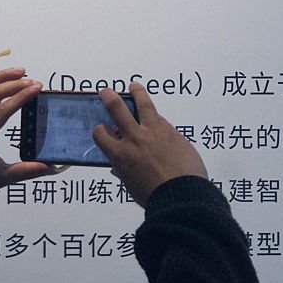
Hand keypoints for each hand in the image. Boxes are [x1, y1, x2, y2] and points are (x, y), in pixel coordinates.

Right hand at [92, 83, 207, 207]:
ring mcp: (154, 131)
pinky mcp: (172, 131)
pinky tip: (157, 117)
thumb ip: (124, 172)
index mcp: (120, 155)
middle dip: (109, 97)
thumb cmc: (156, 197)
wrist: (182, 195)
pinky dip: (157, 117)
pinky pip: (162, 120)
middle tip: (105, 91)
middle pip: (117, 109)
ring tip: (134, 86)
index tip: (102, 128)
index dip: (100, 130)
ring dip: (137, 93)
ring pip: (143, 104)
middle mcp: (134, 138)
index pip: (101, 135)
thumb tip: (118, 168)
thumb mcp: (132, 186)